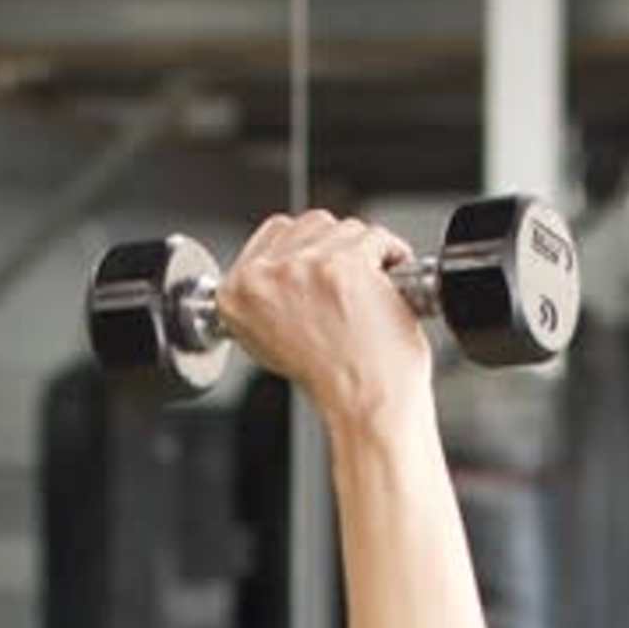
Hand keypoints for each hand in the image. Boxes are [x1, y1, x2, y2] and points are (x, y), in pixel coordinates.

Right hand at [211, 210, 432, 426]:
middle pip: (310, 224)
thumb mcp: (268, 341)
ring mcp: (304, 267)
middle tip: (347, 289)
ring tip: (367, 295)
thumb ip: (266, 296)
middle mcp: (264, 276)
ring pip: (346, 228)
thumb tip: (285, 262)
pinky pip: (377, 237)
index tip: (322, 269)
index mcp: (236, 293)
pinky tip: (388, 289)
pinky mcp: (344, 264)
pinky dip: (393, 257)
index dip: (307, 249)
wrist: (365, 403)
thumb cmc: (329, 381)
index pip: (272, 233)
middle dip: (336, 248)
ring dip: (365, 254)